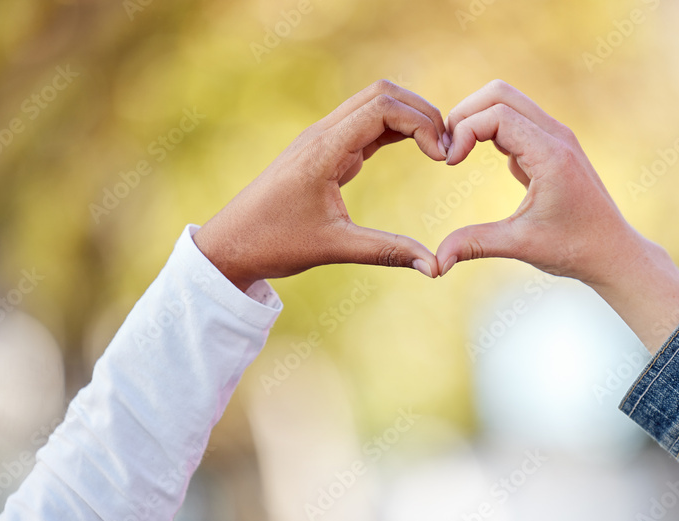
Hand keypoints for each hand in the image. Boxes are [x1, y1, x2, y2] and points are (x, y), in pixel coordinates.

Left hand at [193, 80, 446, 291]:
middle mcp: (322, 135)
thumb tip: (434, 267)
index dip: (421, 122)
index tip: (442, 156)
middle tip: (447, 146)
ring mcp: (322, 139)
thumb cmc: (274, 243)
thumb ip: (387, 252)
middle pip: (381, 94)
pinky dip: (394, 130)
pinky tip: (416, 150)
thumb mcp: (334, 248)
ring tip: (437, 148)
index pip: (382, 108)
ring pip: (373, 104)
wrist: (231, 244)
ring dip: (408, 117)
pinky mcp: (324, 152)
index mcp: (323, 150)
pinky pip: (364, 125)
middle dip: (421, 112)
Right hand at [437, 80, 678, 351]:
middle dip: (465, 115)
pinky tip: (476, 158)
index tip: (449, 164)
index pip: (496, 115)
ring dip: (476, 119)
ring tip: (457, 154)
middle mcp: (556, 136)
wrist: (613, 251)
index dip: (463, 132)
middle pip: (499, 93)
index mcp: (550, 155)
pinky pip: (515, 119)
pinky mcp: (553, 145)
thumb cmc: (573, 249)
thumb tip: (436, 263)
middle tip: (447, 150)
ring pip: (507, 101)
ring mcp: (556, 137)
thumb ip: (475, 244)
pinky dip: (490, 129)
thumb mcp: (521, 246)